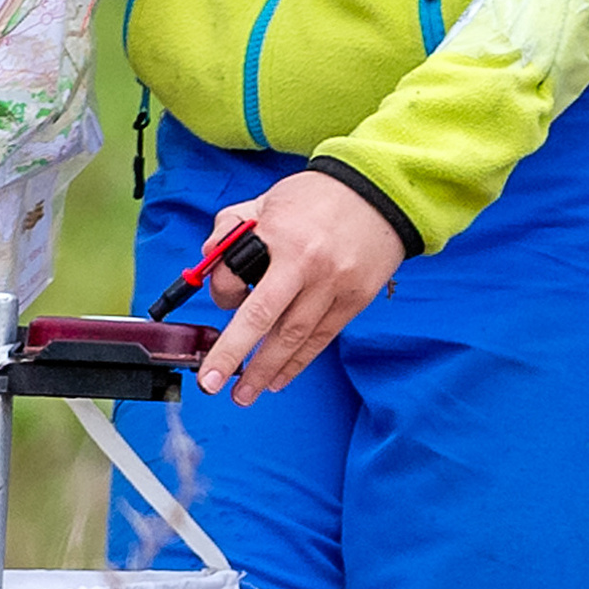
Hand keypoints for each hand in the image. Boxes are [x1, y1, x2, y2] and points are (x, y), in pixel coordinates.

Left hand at [194, 172, 404, 402]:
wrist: (380, 193)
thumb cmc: (318, 197)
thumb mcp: (267, 200)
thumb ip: (231, 225)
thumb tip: (208, 260)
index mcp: (280, 235)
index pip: (236, 276)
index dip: (221, 292)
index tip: (223, 297)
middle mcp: (307, 264)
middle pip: (263, 319)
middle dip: (233, 354)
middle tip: (210, 382)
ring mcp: (335, 285)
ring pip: (293, 337)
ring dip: (266, 370)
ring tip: (244, 395)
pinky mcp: (355, 300)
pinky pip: (321, 339)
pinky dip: (298, 362)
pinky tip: (279, 379)